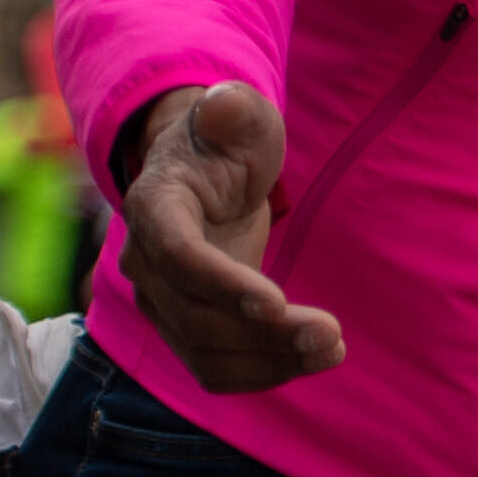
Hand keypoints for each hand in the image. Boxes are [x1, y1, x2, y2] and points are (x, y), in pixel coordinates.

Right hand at [118, 83, 346, 390]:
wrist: (207, 171)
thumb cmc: (227, 141)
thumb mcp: (237, 115)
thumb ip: (232, 112)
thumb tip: (224, 103)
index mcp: (155, 206)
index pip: (178, 255)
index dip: (222, 282)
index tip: (276, 302)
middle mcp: (145, 261)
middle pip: (195, 316)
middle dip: (265, 334)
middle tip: (332, 336)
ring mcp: (161, 299)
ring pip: (204, 351)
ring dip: (270, 361)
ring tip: (331, 350)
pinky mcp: (185, 325)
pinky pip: (213, 366)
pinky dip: (261, 372)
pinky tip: (310, 359)